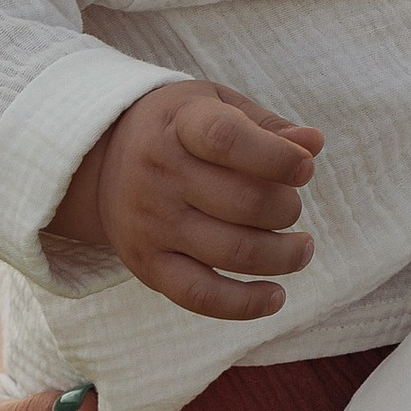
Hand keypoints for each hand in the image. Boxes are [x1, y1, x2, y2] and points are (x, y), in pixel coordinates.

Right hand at [51, 79, 322, 319]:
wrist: (98, 161)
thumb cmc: (180, 130)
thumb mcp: (218, 106)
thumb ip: (267, 125)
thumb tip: (313, 143)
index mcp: (180, 126)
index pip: (226, 139)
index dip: (276, 157)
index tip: (305, 168)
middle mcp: (159, 175)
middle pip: (243, 203)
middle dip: (287, 209)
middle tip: (291, 206)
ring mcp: (151, 224)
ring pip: (233, 252)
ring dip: (284, 256)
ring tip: (301, 248)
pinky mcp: (147, 265)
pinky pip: (201, 296)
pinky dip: (245, 304)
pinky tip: (276, 297)